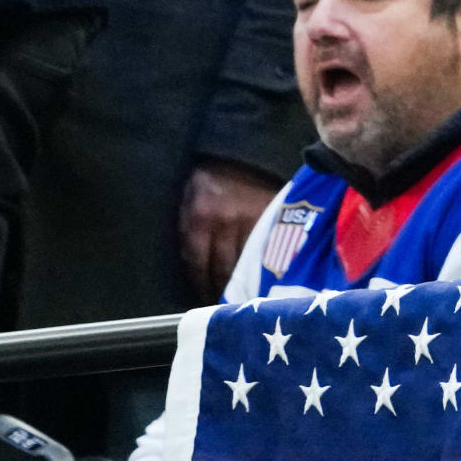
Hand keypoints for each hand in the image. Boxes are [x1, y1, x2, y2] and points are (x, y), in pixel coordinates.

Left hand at [176, 160, 278, 300]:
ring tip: (245, 299)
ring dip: (245, 284)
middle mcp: (225, 222)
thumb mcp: (187, 202)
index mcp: (199, 219)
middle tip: (226, 308)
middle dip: (222, 290)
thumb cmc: (208, 180)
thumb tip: (192, 266)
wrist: (239, 152)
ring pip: (247, 262)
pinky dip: (264, 267)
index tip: (203, 302)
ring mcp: (251, 219)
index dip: (200, 286)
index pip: (197, 264)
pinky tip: (264, 279)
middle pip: (223, 269)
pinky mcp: (273, 217)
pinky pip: (266, 249)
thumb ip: (188, 231)